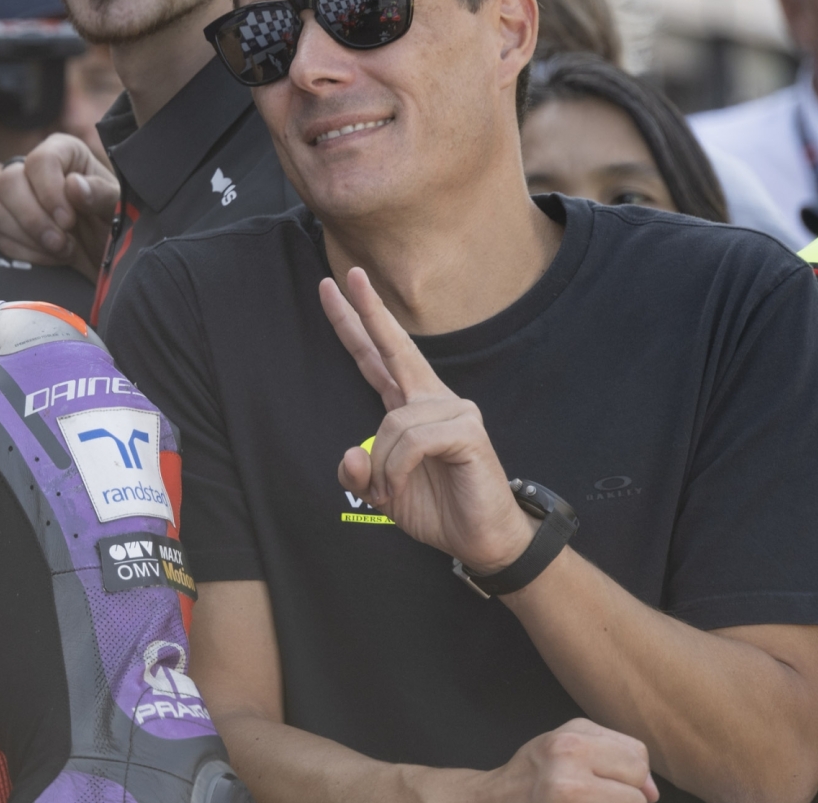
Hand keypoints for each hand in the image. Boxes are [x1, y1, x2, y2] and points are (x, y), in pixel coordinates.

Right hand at [0, 132, 117, 279]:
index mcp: (63, 153)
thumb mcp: (119, 208)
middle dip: (33, 219)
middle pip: (7, 182)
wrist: (109, 258)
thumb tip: (73, 185)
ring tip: (63, 250)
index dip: (49, 191)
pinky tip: (52, 258)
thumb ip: (101, 194)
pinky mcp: (5, 227)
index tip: (69, 220)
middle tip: (62, 242)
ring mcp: (14, 200)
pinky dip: (24, 252)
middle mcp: (33, 171)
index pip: (39, 160)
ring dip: (29, 236)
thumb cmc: (118, 223)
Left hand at [323, 268, 536, 574]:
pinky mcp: (467, 429)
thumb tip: (349, 455)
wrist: (481, 541)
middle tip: (344, 276)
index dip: (357, 323)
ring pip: (390, 423)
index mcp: (409, 407)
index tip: (336, 285)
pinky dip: (397, 470)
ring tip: (390, 491)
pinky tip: (401, 487)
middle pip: (394, 348)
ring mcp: (453, 410)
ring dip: (380, 467)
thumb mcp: (381, 492)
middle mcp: (431, 400)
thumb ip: (358, 473)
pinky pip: (411, 441)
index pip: (377, 357)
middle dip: (368, 311)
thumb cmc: (437, 509)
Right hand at [480, 719, 657, 801]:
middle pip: (638, 795)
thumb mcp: (567, 738)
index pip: (638, 761)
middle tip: (590, 793)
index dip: (627, 772)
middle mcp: (567, 779)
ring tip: (584, 802)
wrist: (495, 800)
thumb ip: (617, 749)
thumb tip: (651, 792)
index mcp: (568, 746)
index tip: (599, 775)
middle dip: (623, 796)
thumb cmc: (535, 770)